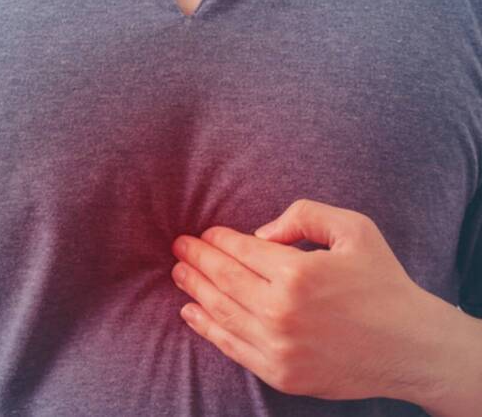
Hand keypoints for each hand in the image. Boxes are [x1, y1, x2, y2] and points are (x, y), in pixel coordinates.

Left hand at [170, 198, 440, 400]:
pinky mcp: (280, 373)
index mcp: (298, 272)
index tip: (204, 233)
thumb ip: (305, 215)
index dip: (216, 239)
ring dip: (193, 289)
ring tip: (179, 272)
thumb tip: (260, 233)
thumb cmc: (381, 282)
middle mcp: (281, 311)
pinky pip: (231, 347)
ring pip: (220, 311)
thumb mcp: (354, 230)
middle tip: (179, 247)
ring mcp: (278, 346)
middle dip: (195, 258)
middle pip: (222, 278)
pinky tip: (190, 313)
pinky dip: (206, 328)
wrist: (409, 346)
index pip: (240, 250)